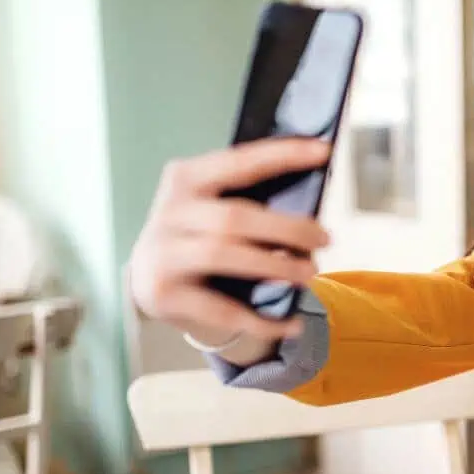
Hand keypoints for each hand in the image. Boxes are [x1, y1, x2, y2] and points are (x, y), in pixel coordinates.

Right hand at [128, 138, 331, 348]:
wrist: (148, 280)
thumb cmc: (198, 236)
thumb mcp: (213, 208)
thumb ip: (251, 201)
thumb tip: (313, 209)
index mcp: (185, 179)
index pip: (239, 162)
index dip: (282, 155)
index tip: (323, 151)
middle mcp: (168, 213)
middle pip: (235, 216)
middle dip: (288, 228)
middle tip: (325, 238)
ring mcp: (162, 254)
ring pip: (224, 255)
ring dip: (276, 266)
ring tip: (310, 274)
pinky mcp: (164, 295)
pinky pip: (221, 309)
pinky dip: (262, 320)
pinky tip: (292, 323)